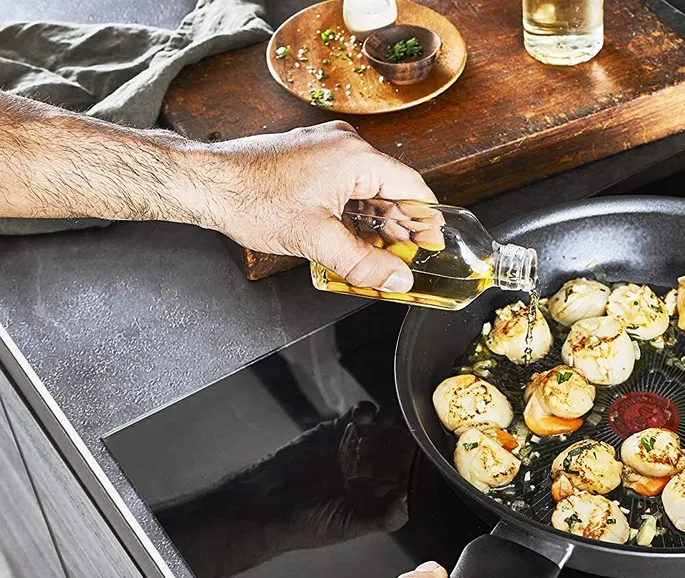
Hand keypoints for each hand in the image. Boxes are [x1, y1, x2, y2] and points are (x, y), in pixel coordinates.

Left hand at [209, 122, 436, 291]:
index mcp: (356, 158)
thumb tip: (397, 280)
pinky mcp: (311, 158)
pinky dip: (355, 212)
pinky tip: (353, 238)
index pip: (413, 188)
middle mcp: (345, 145)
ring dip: (377, 222)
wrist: (206, 182)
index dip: (427, 221)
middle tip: (406, 259)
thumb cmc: (251, 199)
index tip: (434, 245)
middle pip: (392, 189)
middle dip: (401, 227)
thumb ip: (363, 264)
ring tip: (380, 256)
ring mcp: (327, 149)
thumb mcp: (316, 240)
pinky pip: (347, 185)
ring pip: (369, 189)